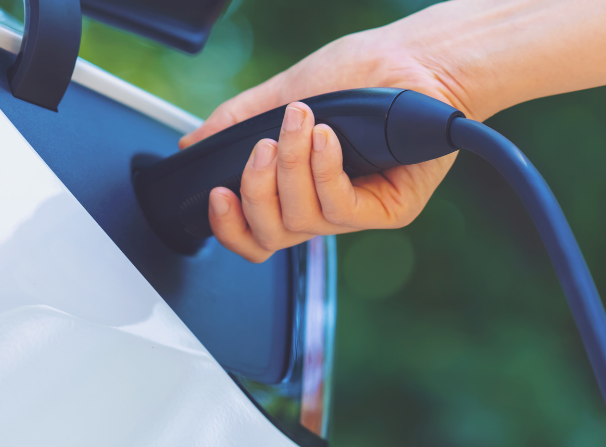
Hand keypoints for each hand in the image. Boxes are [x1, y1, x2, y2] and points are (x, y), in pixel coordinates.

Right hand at [181, 26, 475, 262]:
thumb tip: (193, 145)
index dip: (229, 228)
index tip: (217, 194)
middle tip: (263, 146)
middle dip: (256, 192)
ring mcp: (355, 212)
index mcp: (295, 190)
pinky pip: (340, 210)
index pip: (255, 234)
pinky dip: (324, 172)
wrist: (412, 61)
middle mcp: (323, 207)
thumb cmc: (359, 75)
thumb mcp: (284, 92)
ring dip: (292, 169)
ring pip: (303, 221)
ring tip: (300, 123)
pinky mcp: (388, 210)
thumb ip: (237, 122)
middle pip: (271, 236)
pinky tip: (326, 139)